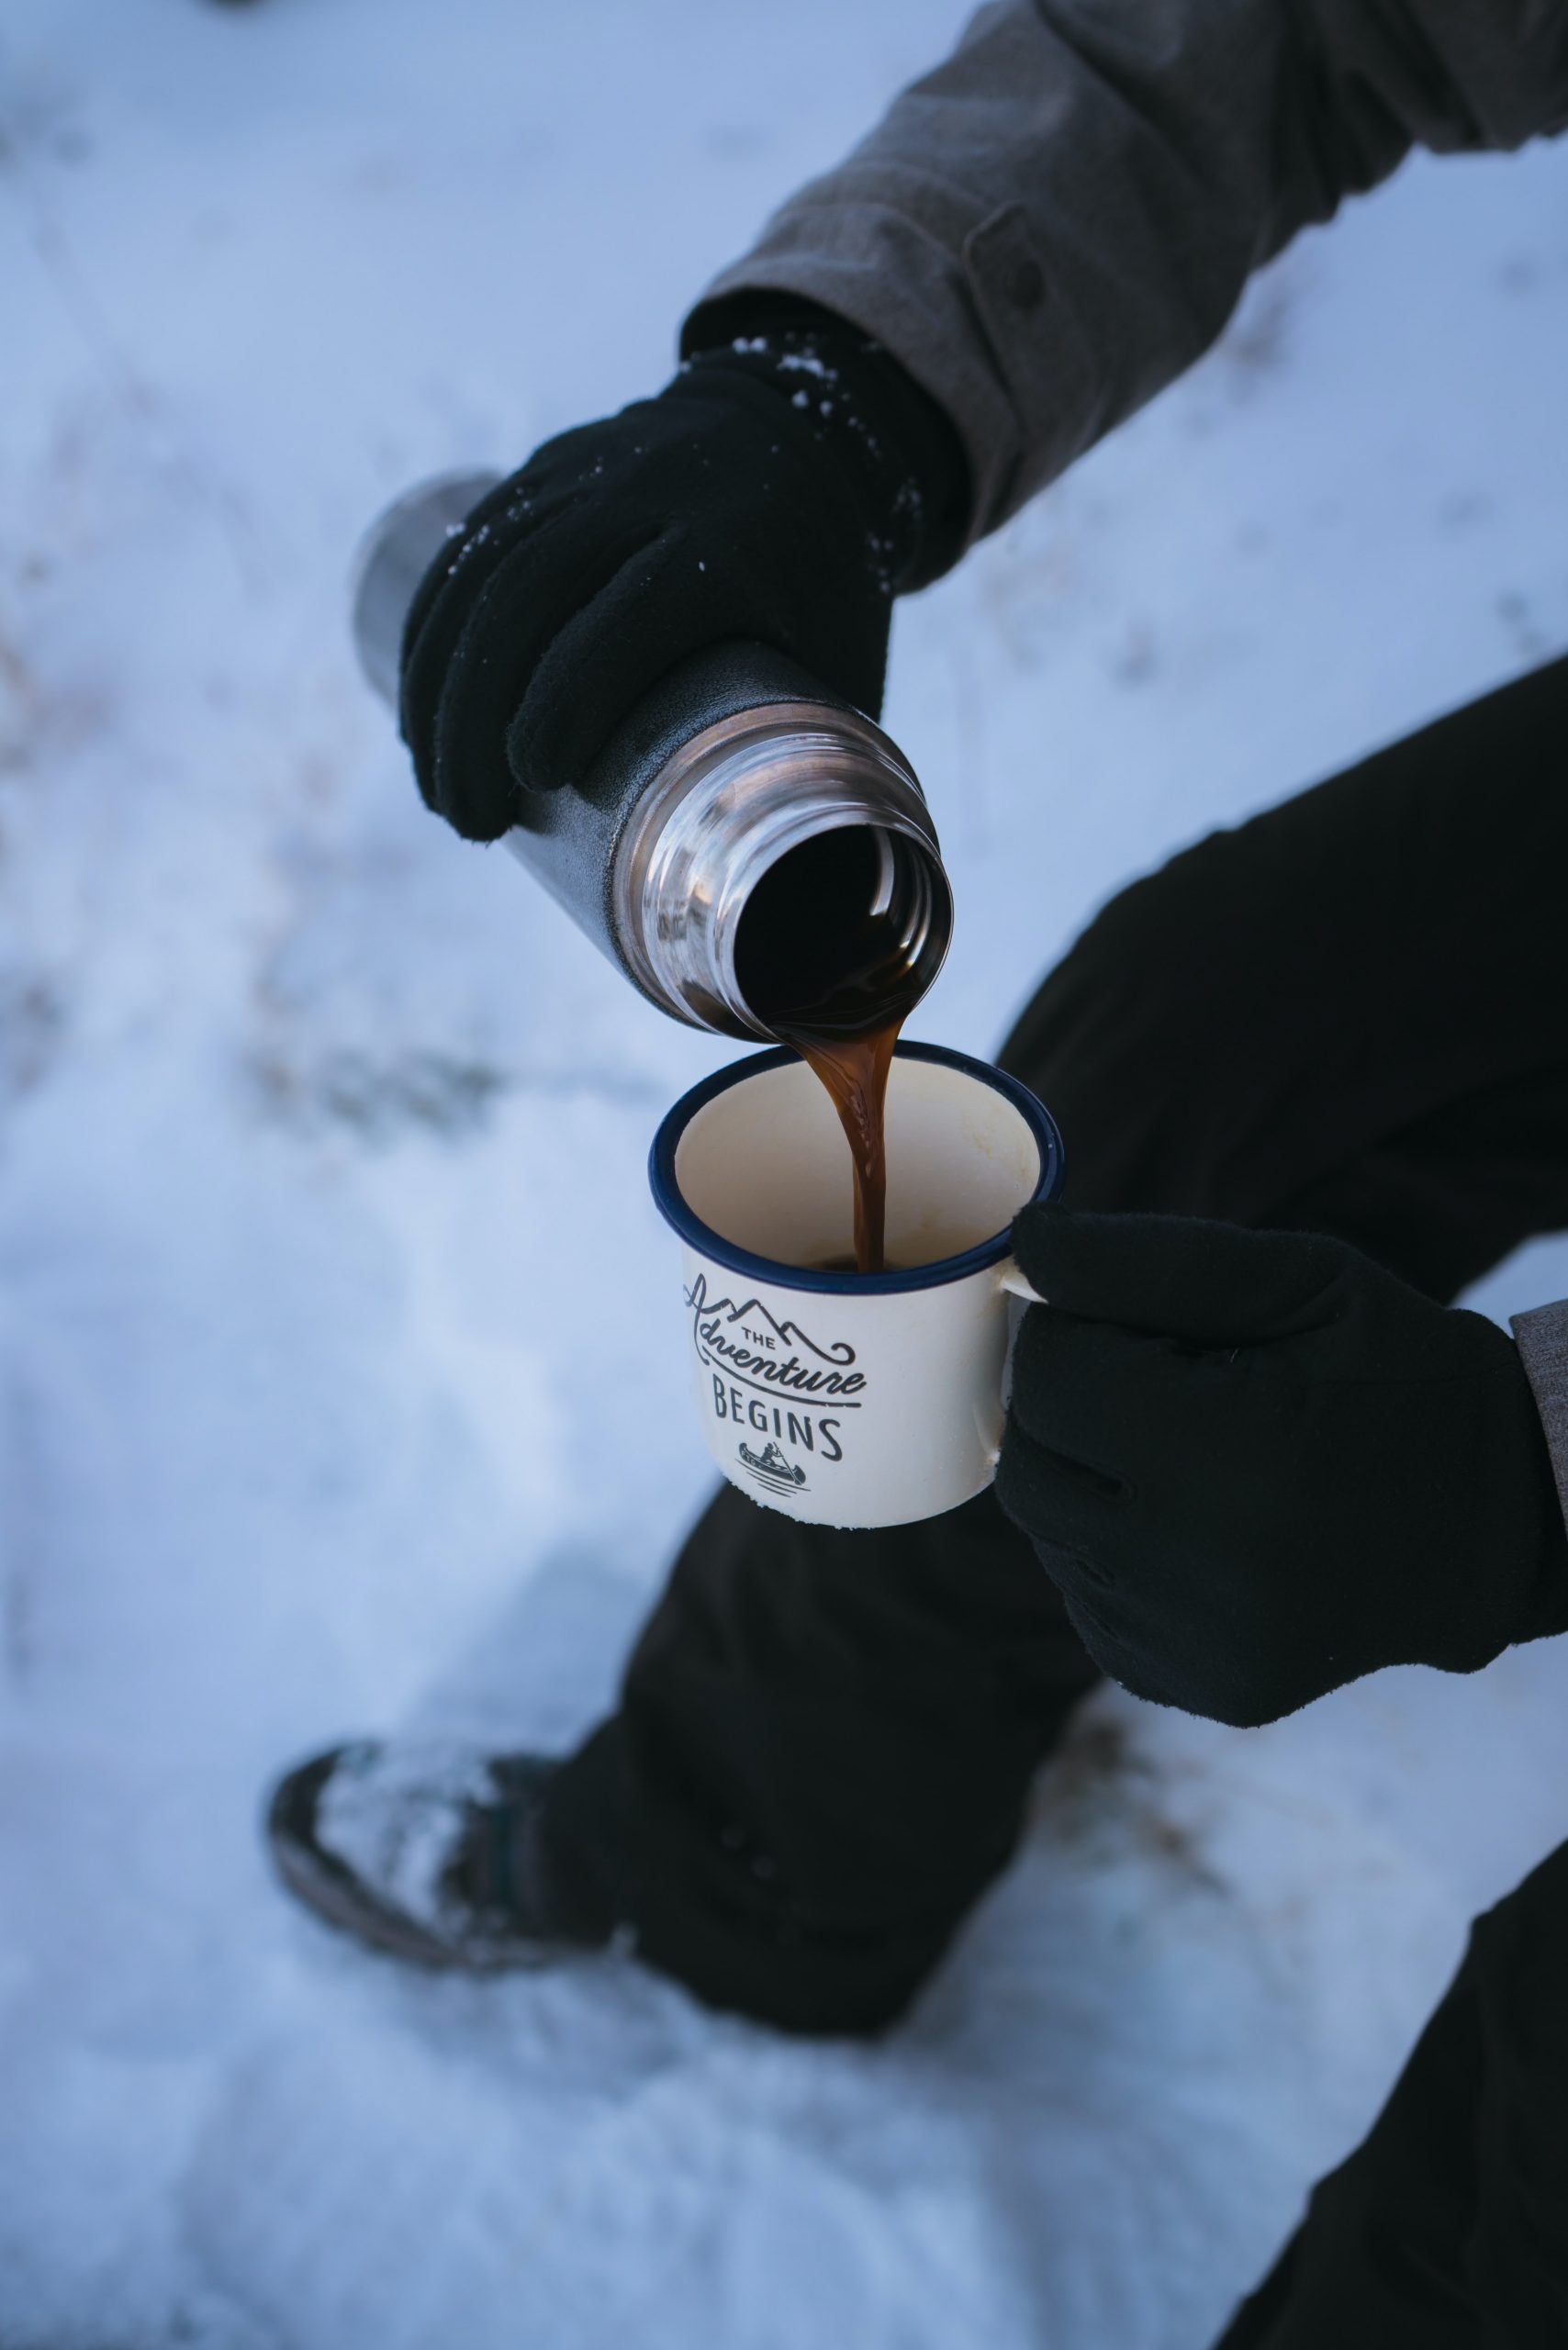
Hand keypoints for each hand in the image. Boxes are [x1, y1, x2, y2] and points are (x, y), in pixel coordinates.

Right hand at [398, 309, 962, 840]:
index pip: (632, 611)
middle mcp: (648, 491)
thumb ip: (825, 767)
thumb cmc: (833, 586)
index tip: (534, 780)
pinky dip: (429, 638)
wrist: (809, 430)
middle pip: (531, 594)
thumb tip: (813, 907)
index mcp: (732, 539)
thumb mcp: (850, 656)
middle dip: (479, 717)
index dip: (570, 692)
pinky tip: (416, 715)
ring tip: (440, 796)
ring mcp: (585, 471)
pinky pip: (464, 551)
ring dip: (439, 692)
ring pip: (482, 573)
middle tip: (472, 822)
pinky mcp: (542, 472)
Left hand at [996, 1206, 1567, 1726]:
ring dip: (1090, 1481)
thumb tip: (1027, 1247)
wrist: (1505, 1523)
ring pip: (1052, 1538)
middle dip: (1068, 1408)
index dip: (1073, 1334)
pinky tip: (1197, 1522)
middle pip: (1031, 1466)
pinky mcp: (1204, 1688)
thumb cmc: (1402, 1379)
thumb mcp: (1301, 1283)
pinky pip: (1093, 1603)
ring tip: (1190, 1453)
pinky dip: (1118, 1553)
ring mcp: (1197, 1646)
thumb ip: (1149, 1261)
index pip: (1050, 1378)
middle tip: (1150, 1382)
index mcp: (1222, 1458)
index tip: (1135, 1327)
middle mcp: (1197, 1570)